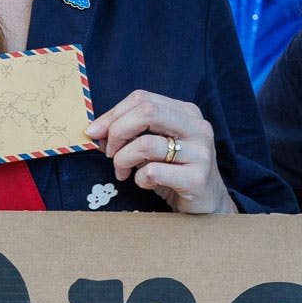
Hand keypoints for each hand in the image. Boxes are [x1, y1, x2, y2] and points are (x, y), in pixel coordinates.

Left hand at [86, 90, 236, 213]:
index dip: (113, 114)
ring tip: (122, 172)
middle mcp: (197, 127)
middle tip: (109, 152)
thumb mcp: (155, 146)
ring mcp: (200, 152)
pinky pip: (153, 172)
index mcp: (186, 112)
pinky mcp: (197, 178)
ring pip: (146, 144)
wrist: (207, 204)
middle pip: (147, 112)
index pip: (143, 98)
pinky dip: (139, 179)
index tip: (95, 132)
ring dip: (123, 160)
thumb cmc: (175, 172)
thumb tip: (96, 131)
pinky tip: (144, 183)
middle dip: (117, 131)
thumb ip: (132, 133)